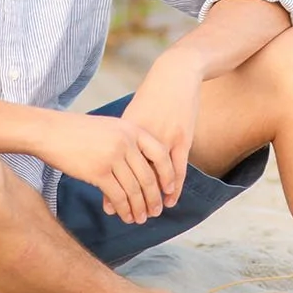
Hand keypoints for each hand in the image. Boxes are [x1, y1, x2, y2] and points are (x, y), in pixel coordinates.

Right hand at [53, 105, 183, 224]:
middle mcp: (126, 142)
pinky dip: (124, 209)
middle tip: (156, 211)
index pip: (160, 155)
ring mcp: (113, 157)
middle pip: (148, 176)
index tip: (170, 190)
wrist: (50, 131)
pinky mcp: (98, 172)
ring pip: (134, 189)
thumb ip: (129, 141)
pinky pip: (117, 195)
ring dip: (139, 207)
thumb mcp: (111, 127)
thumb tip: (142, 166)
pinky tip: (125, 216)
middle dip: (154, 197)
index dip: (167, 175)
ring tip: (141, 219)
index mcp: (132, 129)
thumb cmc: (78, 131)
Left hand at [121, 49, 204, 209]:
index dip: (113, 190)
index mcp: (126, 133)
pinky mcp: (183, 138)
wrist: (175, 74)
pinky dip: (173, 186)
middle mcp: (143, 138)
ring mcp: (164, 138)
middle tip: (129, 217)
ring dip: (154, 198)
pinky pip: (177, 168)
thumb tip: (109, 162)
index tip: (109, 208)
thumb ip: (122, 139)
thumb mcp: (132, 116)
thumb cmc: (152, 96)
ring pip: (157, 176)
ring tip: (150, 214)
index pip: (116, 168)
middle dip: (132, 200)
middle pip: (135, 177)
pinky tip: (170, 199)